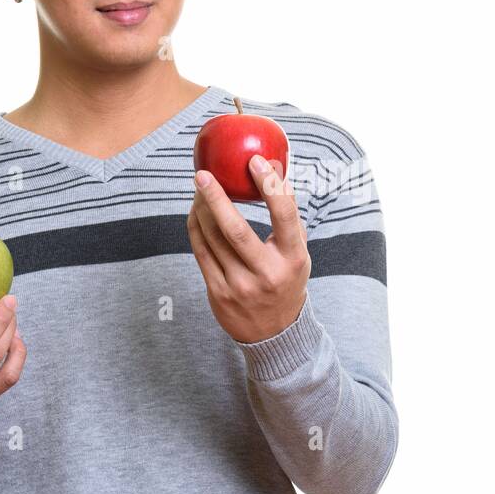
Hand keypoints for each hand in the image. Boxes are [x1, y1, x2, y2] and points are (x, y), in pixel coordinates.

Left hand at [187, 153, 311, 342]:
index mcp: (292, 259)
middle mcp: (266, 273)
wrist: (273, 332)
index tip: (255, 161)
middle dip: (216, 197)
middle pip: (235, 229)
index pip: (283, 215)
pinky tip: (196, 211)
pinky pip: (201, 252)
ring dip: (202, 209)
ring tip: (200, 189)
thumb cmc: (286, 279)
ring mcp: (239, 285)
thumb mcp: (298, 252)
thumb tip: (276, 169)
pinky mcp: (218, 292)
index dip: (270, 185)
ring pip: (212, 238)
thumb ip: (289, 217)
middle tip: (203, 174)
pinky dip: (196, 227)